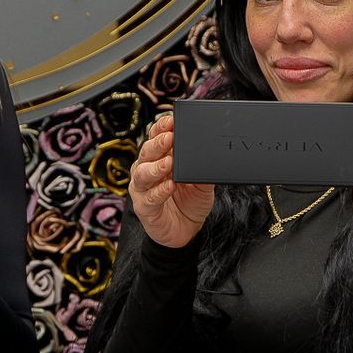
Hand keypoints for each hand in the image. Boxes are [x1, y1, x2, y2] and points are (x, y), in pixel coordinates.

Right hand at [128, 113, 213, 248]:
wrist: (186, 232)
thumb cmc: (190, 202)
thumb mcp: (202, 184)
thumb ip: (202, 170)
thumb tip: (210, 156)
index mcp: (158, 158)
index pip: (155, 138)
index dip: (161, 128)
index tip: (171, 120)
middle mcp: (146, 170)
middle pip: (147, 152)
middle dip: (158, 143)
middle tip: (170, 137)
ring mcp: (142, 189)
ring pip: (142, 173)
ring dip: (156, 167)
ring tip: (169, 162)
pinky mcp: (144, 208)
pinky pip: (149, 198)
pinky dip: (159, 191)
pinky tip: (169, 186)